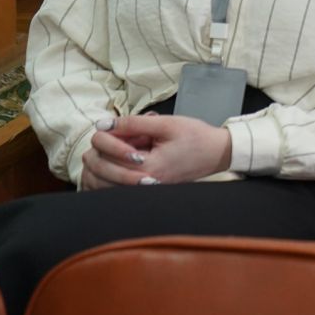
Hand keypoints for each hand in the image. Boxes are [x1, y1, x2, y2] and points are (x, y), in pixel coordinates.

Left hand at [81, 114, 232, 188]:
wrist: (217, 153)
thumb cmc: (195, 137)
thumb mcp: (166, 124)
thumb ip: (133, 123)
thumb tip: (103, 124)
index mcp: (146, 168)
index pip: (106, 153)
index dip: (105, 134)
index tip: (114, 125)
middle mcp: (140, 184)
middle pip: (97, 169)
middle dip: (100, 148)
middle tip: (115, 134)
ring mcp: (141, 191)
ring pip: (99, 182)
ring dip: (102, 161)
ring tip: (116, 147)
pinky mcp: (142, 191)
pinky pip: (111, 187)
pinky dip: (106, 174)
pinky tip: (113, 161)